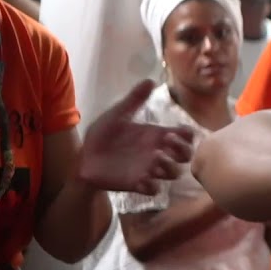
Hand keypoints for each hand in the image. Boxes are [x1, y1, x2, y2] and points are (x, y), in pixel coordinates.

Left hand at [79, 79, 195, 193]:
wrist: (83, 158)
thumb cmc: (102, 136)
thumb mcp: (117, 115)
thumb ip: (134, 100)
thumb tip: (150, 80)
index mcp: (155, 136)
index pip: (184, 136)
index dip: (187, 135)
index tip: (176, 132)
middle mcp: (157, 153)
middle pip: (186, 156)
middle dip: (183, 152)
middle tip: (167, 145)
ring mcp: (149, 169)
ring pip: (174, 173)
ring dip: (168, 168)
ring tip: (153, 162)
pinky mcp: (138, 184)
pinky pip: (154, 189)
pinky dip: (151, 185)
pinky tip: (140, 178)